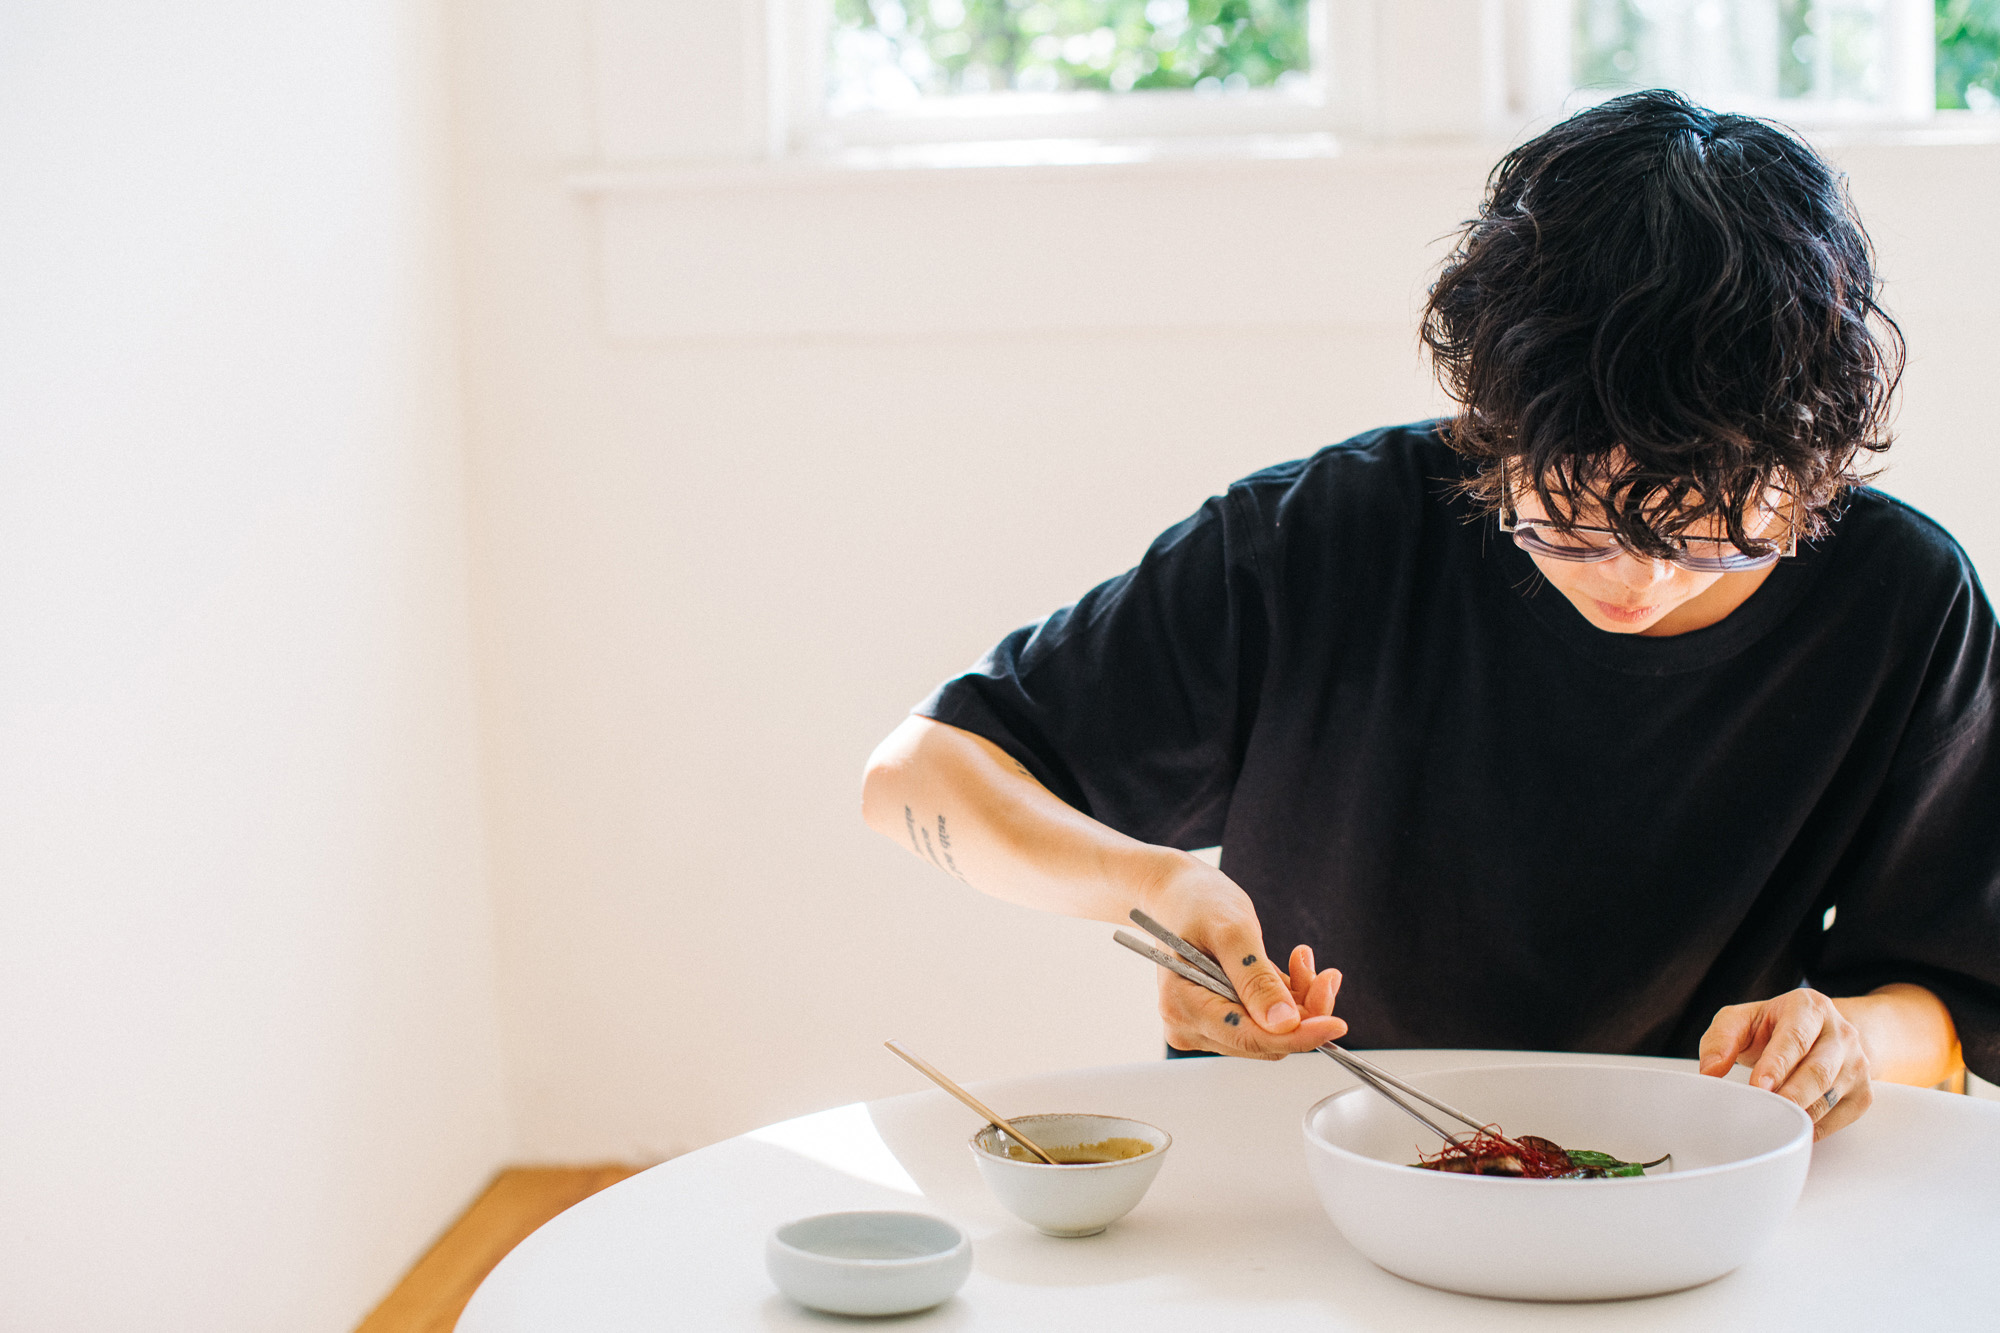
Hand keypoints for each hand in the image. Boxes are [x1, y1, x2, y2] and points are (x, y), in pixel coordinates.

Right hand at [1140, 856, 1346, 1059]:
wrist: (1180, 895)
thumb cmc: (1196, 903)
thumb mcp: (1233, 932)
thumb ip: (1256, 979)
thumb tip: (1283, 1024)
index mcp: (1182, 1006)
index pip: (1250, 1038)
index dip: (1298, 1035)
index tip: (1337, 1024)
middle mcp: (1189, 1025)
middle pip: (1265, 1040)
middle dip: (1303, 1011)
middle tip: (1323, 973)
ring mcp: (1204, 1026)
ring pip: (1272, 1032)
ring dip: (1299, 1002)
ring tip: (1303, 961)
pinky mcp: (1221, 1020)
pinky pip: (1267, 1022)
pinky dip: (1289, 999)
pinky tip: (1294, 969)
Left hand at [1699, 988, 1872, 1138]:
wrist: (1819, 1033)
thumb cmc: (1774, 1027)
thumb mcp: (1741, 1020)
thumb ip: (1720, 1039)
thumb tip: (1710, 1071)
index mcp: (1809, 1007)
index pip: (1796, 1038)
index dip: (1777, 1064)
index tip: (1759, 1086)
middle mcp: (1840, 1033)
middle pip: (1818, 1071)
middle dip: (1789, 1095)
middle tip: (1763, 1109)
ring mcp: (1857, 1064)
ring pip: (1829, 1096)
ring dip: (1799, 1114)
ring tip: (1771, 1121)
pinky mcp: (1863, 1093)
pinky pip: (1839, 1118)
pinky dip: (1813, 1128)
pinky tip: (1791, 1128)